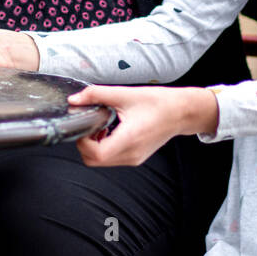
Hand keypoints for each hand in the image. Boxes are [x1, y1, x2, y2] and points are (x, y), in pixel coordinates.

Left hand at [66, 85, 218, 166]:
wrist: (181, 112)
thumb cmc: (159, 102)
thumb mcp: (125, 93)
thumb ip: (96, 95)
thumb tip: (75, 99)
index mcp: (129, 138)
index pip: (95, 154)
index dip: (83, 141)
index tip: (85, 125)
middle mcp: (131, 154)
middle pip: (93, 161)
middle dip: (85, 144)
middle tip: (91, 124)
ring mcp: (134, 158)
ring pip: (101, 161)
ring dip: (94, 146)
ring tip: (102, 126)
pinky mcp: (135, 158)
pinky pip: (111, 159)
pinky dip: (104, 148)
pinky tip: (111, 130)